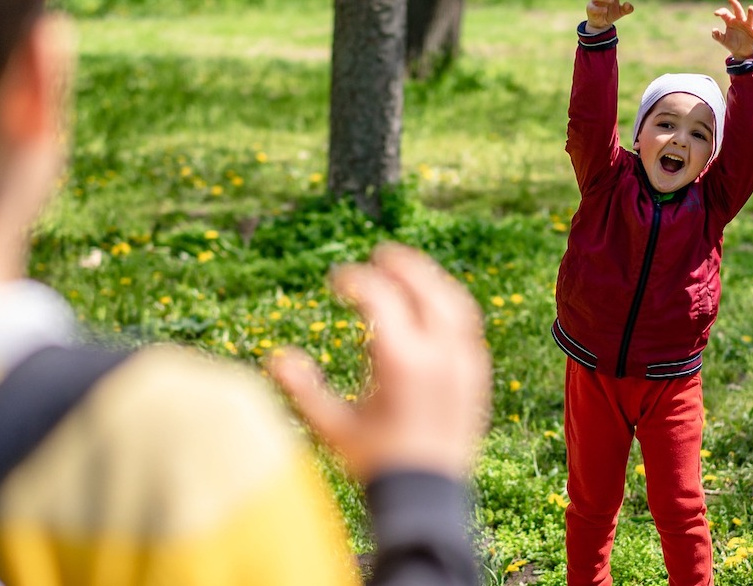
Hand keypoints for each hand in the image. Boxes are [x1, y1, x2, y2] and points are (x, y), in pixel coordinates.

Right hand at [269, 244, 490, 481]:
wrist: (429, 497)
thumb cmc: (377, 463)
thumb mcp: (333, 428)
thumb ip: (303, 390)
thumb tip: (274, 356)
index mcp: (402, 361)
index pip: (380, 297)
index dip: (355, 280)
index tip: (336, 280)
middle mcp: (440, 355)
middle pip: (425, 288)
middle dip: (401, 265)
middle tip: (380, 254)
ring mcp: (464, 363)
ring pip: (454, 302)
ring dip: (430, 279)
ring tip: (408, 271)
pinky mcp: (477, 375)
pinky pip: (468, 325)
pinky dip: (449, 305)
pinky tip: (433, 306)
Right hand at [586, 0, 634, 32]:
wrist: (600, 24)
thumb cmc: (610, 14)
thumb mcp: (621, 12)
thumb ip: (627, 9)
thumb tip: (628, 4)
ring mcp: (596, 0)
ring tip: (612, 0)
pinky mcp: (590, 8)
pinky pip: (594, 7)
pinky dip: (599, 9)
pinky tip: (605, 10)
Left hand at [711, 0, 752, 59]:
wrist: (742, 52)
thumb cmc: (732, 43)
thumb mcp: (723, 40)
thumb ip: (717, 36)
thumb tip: (714, 30)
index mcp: (731, 21)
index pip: (725, 13)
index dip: (721, 12)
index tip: (716, 13)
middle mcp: (740, 21)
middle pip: (738, 11)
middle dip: (735, 4)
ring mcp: (748, 26)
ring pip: (750, 18)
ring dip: (750, 13)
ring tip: (750, 7)